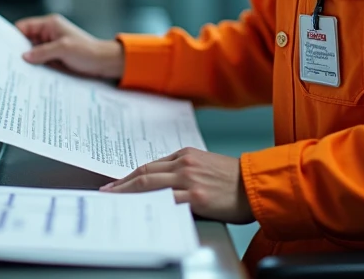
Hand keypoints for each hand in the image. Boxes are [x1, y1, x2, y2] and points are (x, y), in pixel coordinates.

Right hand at [15, 14, 125, 79]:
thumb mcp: (64, 49)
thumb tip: (24, 56)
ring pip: (31, 52)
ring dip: (26, 60)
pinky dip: (33, 67)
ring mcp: (50, 47)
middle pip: (25, 40)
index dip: (13, 35)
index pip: (24, 26)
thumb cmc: (87, 51)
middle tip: (5, 62)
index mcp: (49, 25)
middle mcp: (48, 34)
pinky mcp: (53, 58)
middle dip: (18, 50)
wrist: (103, 63)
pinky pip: (39, 61)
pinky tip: (27, 75)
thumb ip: (43, 52)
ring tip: (14, 70)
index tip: (3, 46)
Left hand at [101, 148, 254, 224]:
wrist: (257, 185)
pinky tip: (138, 208)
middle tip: (106, 192)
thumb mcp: (207, 165)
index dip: (131, 175)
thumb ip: (185, 170)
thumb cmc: (235, 179)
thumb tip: (164, 183)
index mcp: (186, 155)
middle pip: (144, 172)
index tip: (117, 183)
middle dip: (122, 183)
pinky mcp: (195, 197)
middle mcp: (184, 164)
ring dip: (127, 192)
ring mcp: (189, 180)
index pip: (150, 165)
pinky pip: (165, 199)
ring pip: (148, 184)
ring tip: (114, 199)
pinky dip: (148, 203)